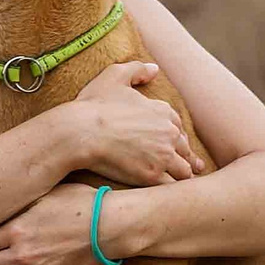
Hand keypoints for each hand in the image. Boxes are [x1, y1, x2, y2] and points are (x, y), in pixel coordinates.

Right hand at [65, 62, 201, 186]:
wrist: (79, 132)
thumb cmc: (93, 105)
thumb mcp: (113, 76)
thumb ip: (136, 69)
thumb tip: (154, 69)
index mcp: (163, 111)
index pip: (179, 128)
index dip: (175, 138)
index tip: (173, 146)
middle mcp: (169, 133)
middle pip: (185, 150)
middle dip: (184, 159)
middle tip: (186, 168)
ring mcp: (162, 156)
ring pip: (183, 171)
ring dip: (180, 176)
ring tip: (177, 184)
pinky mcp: (152, 176)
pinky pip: (170, 186)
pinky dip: (169, 190)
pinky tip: (165, 195)